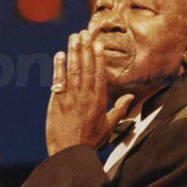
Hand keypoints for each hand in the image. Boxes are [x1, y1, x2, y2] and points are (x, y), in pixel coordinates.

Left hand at [45, 30, 134, 155]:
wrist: (69, 153)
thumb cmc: (90, 141)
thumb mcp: (109, 126)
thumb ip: (119, 109)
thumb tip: (130, 97)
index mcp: (99, 100)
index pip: (99, 74)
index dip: (99, 57)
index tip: (98, 43)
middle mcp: (85, 96)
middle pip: (86, 67)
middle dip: (86, 48)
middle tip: (84, 33)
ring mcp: (70, 98)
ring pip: (73, 70)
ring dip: (73, 52)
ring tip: (73, 37)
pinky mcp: (56, 102)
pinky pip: (58, 80)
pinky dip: (58, 67)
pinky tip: (59, 54)